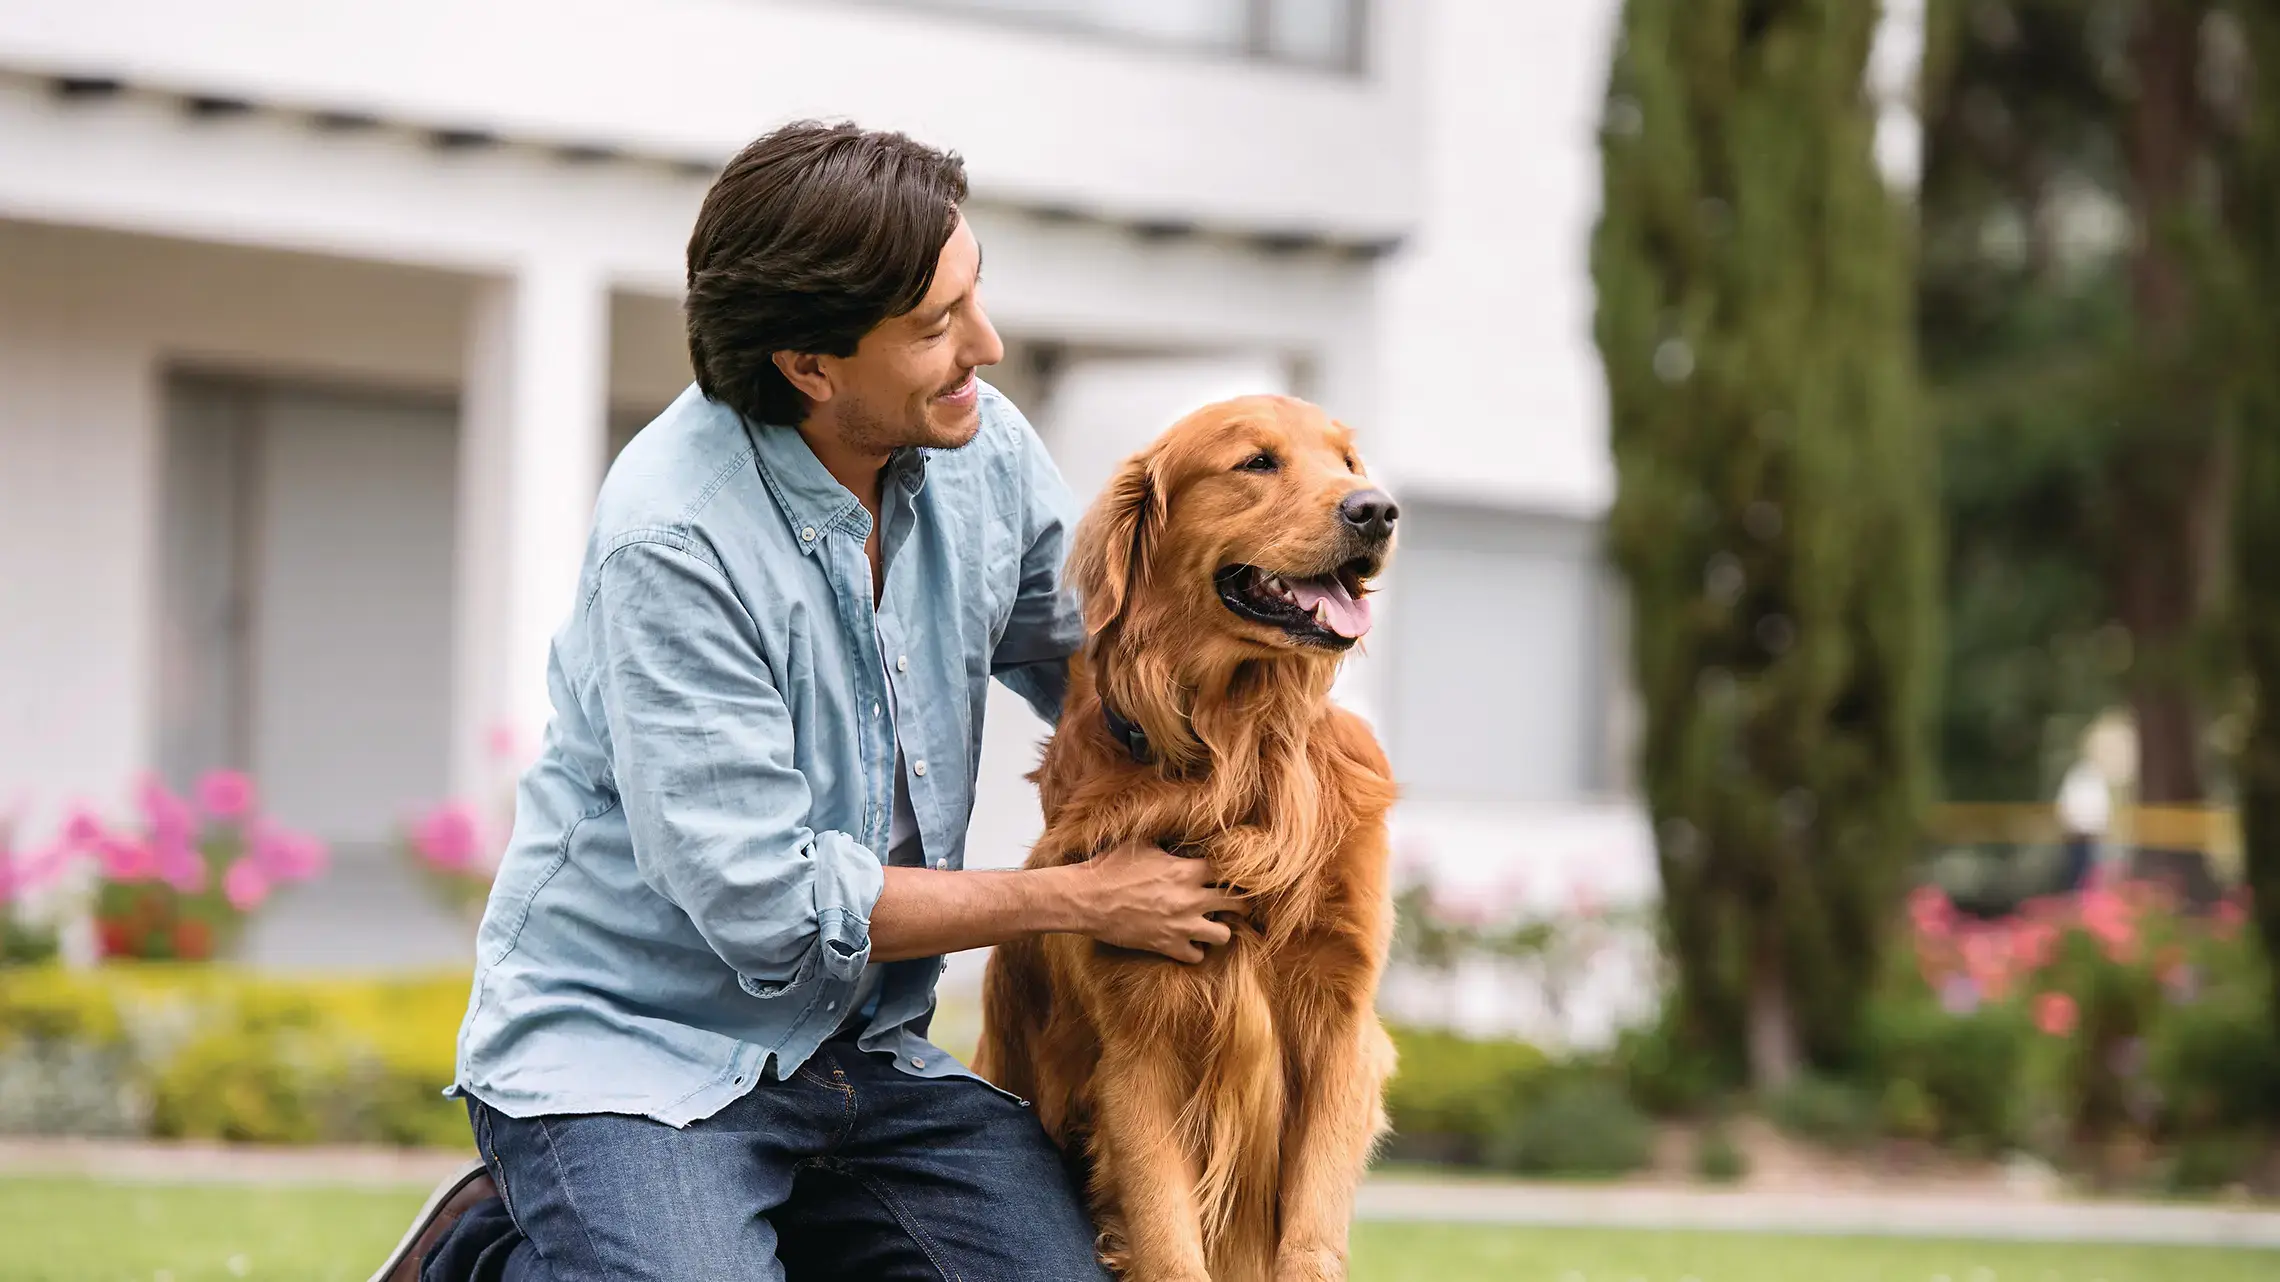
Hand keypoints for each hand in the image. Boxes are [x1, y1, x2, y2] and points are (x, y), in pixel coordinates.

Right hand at [1075, 838, 1245, 962]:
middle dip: (1238, 903)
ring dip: (1220, 929)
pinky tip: (1189, 942)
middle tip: (1233, 903)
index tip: (1228, 875)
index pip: (1229, 870)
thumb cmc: (1109, 867)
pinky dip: (1196, 950)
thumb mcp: (1141, 843)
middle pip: (1236, 903)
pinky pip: (1197, 956)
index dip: (1231, 872)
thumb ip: (1166, 840)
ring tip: (1211, 924)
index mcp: (1186, 870)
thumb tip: (1177, 828)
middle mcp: (1190, 899)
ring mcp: (1181, 925)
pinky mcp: (1167, 946)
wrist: (1086, 898)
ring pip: (1224, 935)